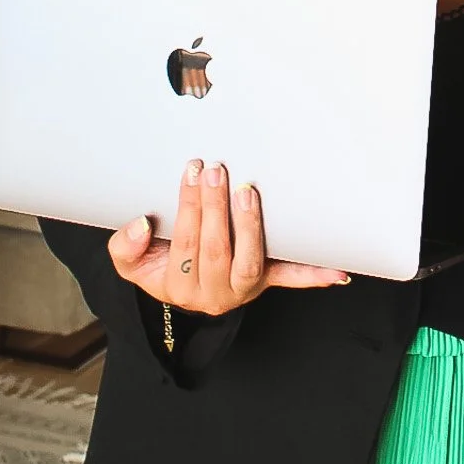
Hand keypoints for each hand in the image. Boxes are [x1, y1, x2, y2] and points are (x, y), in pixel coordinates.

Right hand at [108, 159, 349, 314]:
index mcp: (178, 285)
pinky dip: (313, 275)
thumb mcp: (132, 263)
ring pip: (249, 262)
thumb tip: (142, 224)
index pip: (184, 243)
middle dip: (215, 207)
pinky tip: (337, 269)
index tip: (193, 170)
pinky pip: (290, 280)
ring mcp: (244, 289)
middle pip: (216, 249)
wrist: (184, 290)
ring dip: (250, 225)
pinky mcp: (267, 282)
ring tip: (248, 191)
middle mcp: (213, 293)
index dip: (188, 206)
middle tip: (217, 169)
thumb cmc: (160, 265)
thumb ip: (126, 246)